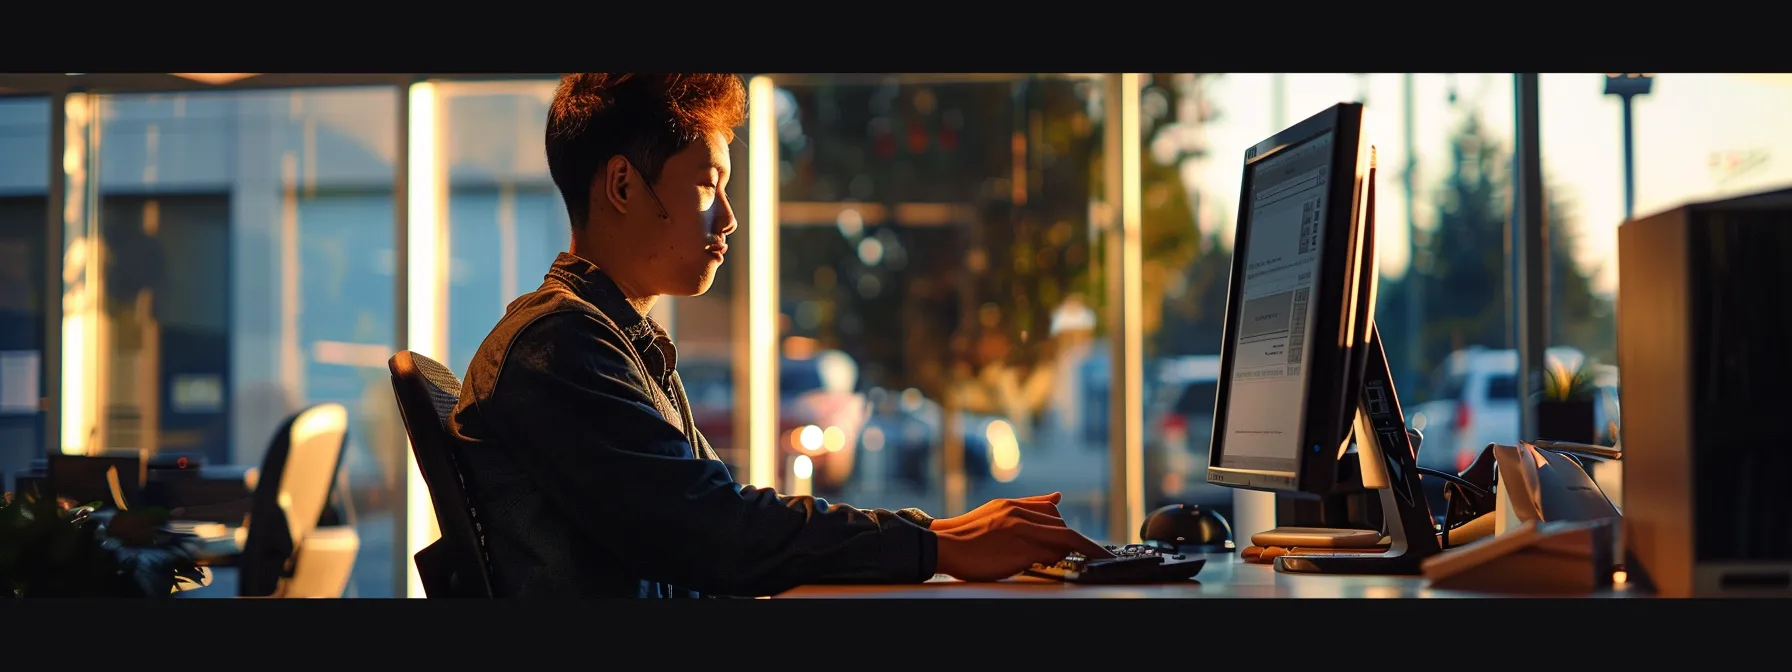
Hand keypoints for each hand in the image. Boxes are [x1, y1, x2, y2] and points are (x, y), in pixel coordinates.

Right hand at [933, 500, 1111, 581]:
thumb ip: (1027, 505)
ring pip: (1061, 538)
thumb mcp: (996, 512)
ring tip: (1077, 562)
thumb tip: (1057, 497)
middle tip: (1085, 556)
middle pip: (1060, 526)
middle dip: (1076, 542)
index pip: (1052, 512)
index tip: (1080, 540)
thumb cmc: (967, 536)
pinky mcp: (1019, 549)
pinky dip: (1058, 561)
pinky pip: (1050, 554)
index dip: (1067, 528)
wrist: (943, 546)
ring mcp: (1019, 531)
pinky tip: (1055, 566)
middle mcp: (1018, 514)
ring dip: (1073, 551)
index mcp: (1012, 505)